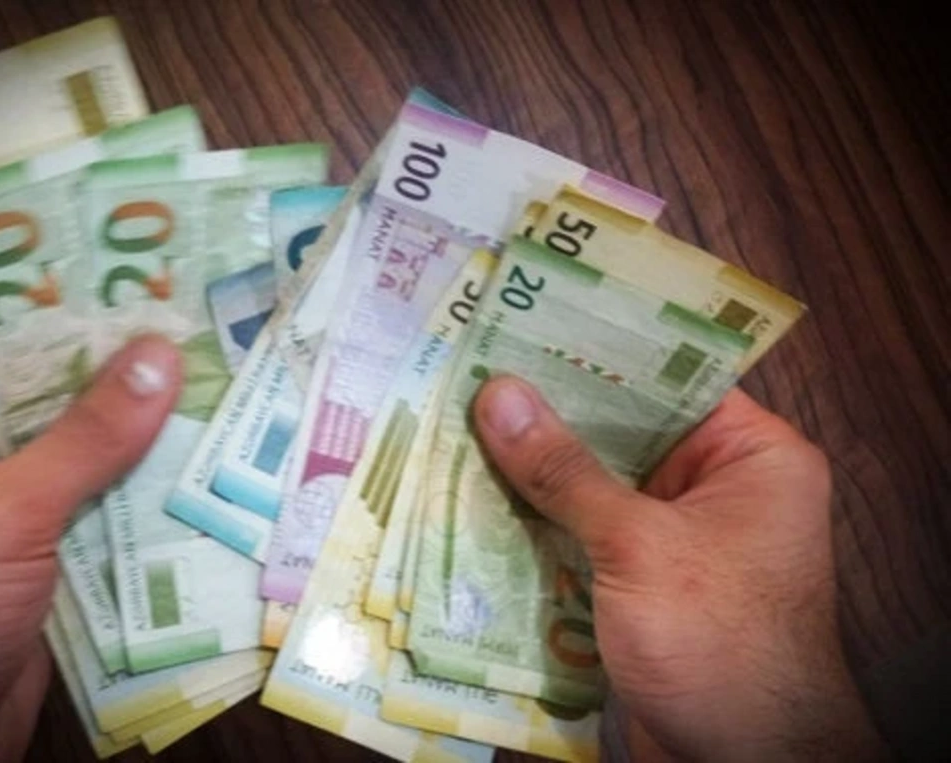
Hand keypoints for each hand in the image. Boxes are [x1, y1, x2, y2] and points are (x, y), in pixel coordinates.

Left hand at [0, 336, 180, 762]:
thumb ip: (83, 438)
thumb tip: (158, 356)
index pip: (14, 363)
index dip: (84, 331)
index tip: (161, 297)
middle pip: (66, 425)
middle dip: (138, 400)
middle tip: (221, 352)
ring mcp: (15, 541)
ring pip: (98, 487)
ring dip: (158, 467)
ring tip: (241, 415)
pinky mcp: (51, 594)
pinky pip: (112, 548)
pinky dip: (158, 532)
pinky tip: (219, 501)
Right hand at [473, 377, 886, 761]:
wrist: (741, 762)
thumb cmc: (717, 642)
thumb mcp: (637, 545)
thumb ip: (566, 471)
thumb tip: (498, 395)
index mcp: (753, 457)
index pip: (671, 379)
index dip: (599, 352)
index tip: (527, 323)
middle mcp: (720, 488)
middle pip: (626, 433)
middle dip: (553, 414)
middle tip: (474, 371)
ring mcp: (679, 539)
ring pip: (598, 486)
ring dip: (538, 472)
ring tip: (460, 424)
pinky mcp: (643, 583)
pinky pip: (587, 534)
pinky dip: (541, 523)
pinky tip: (478, 497)